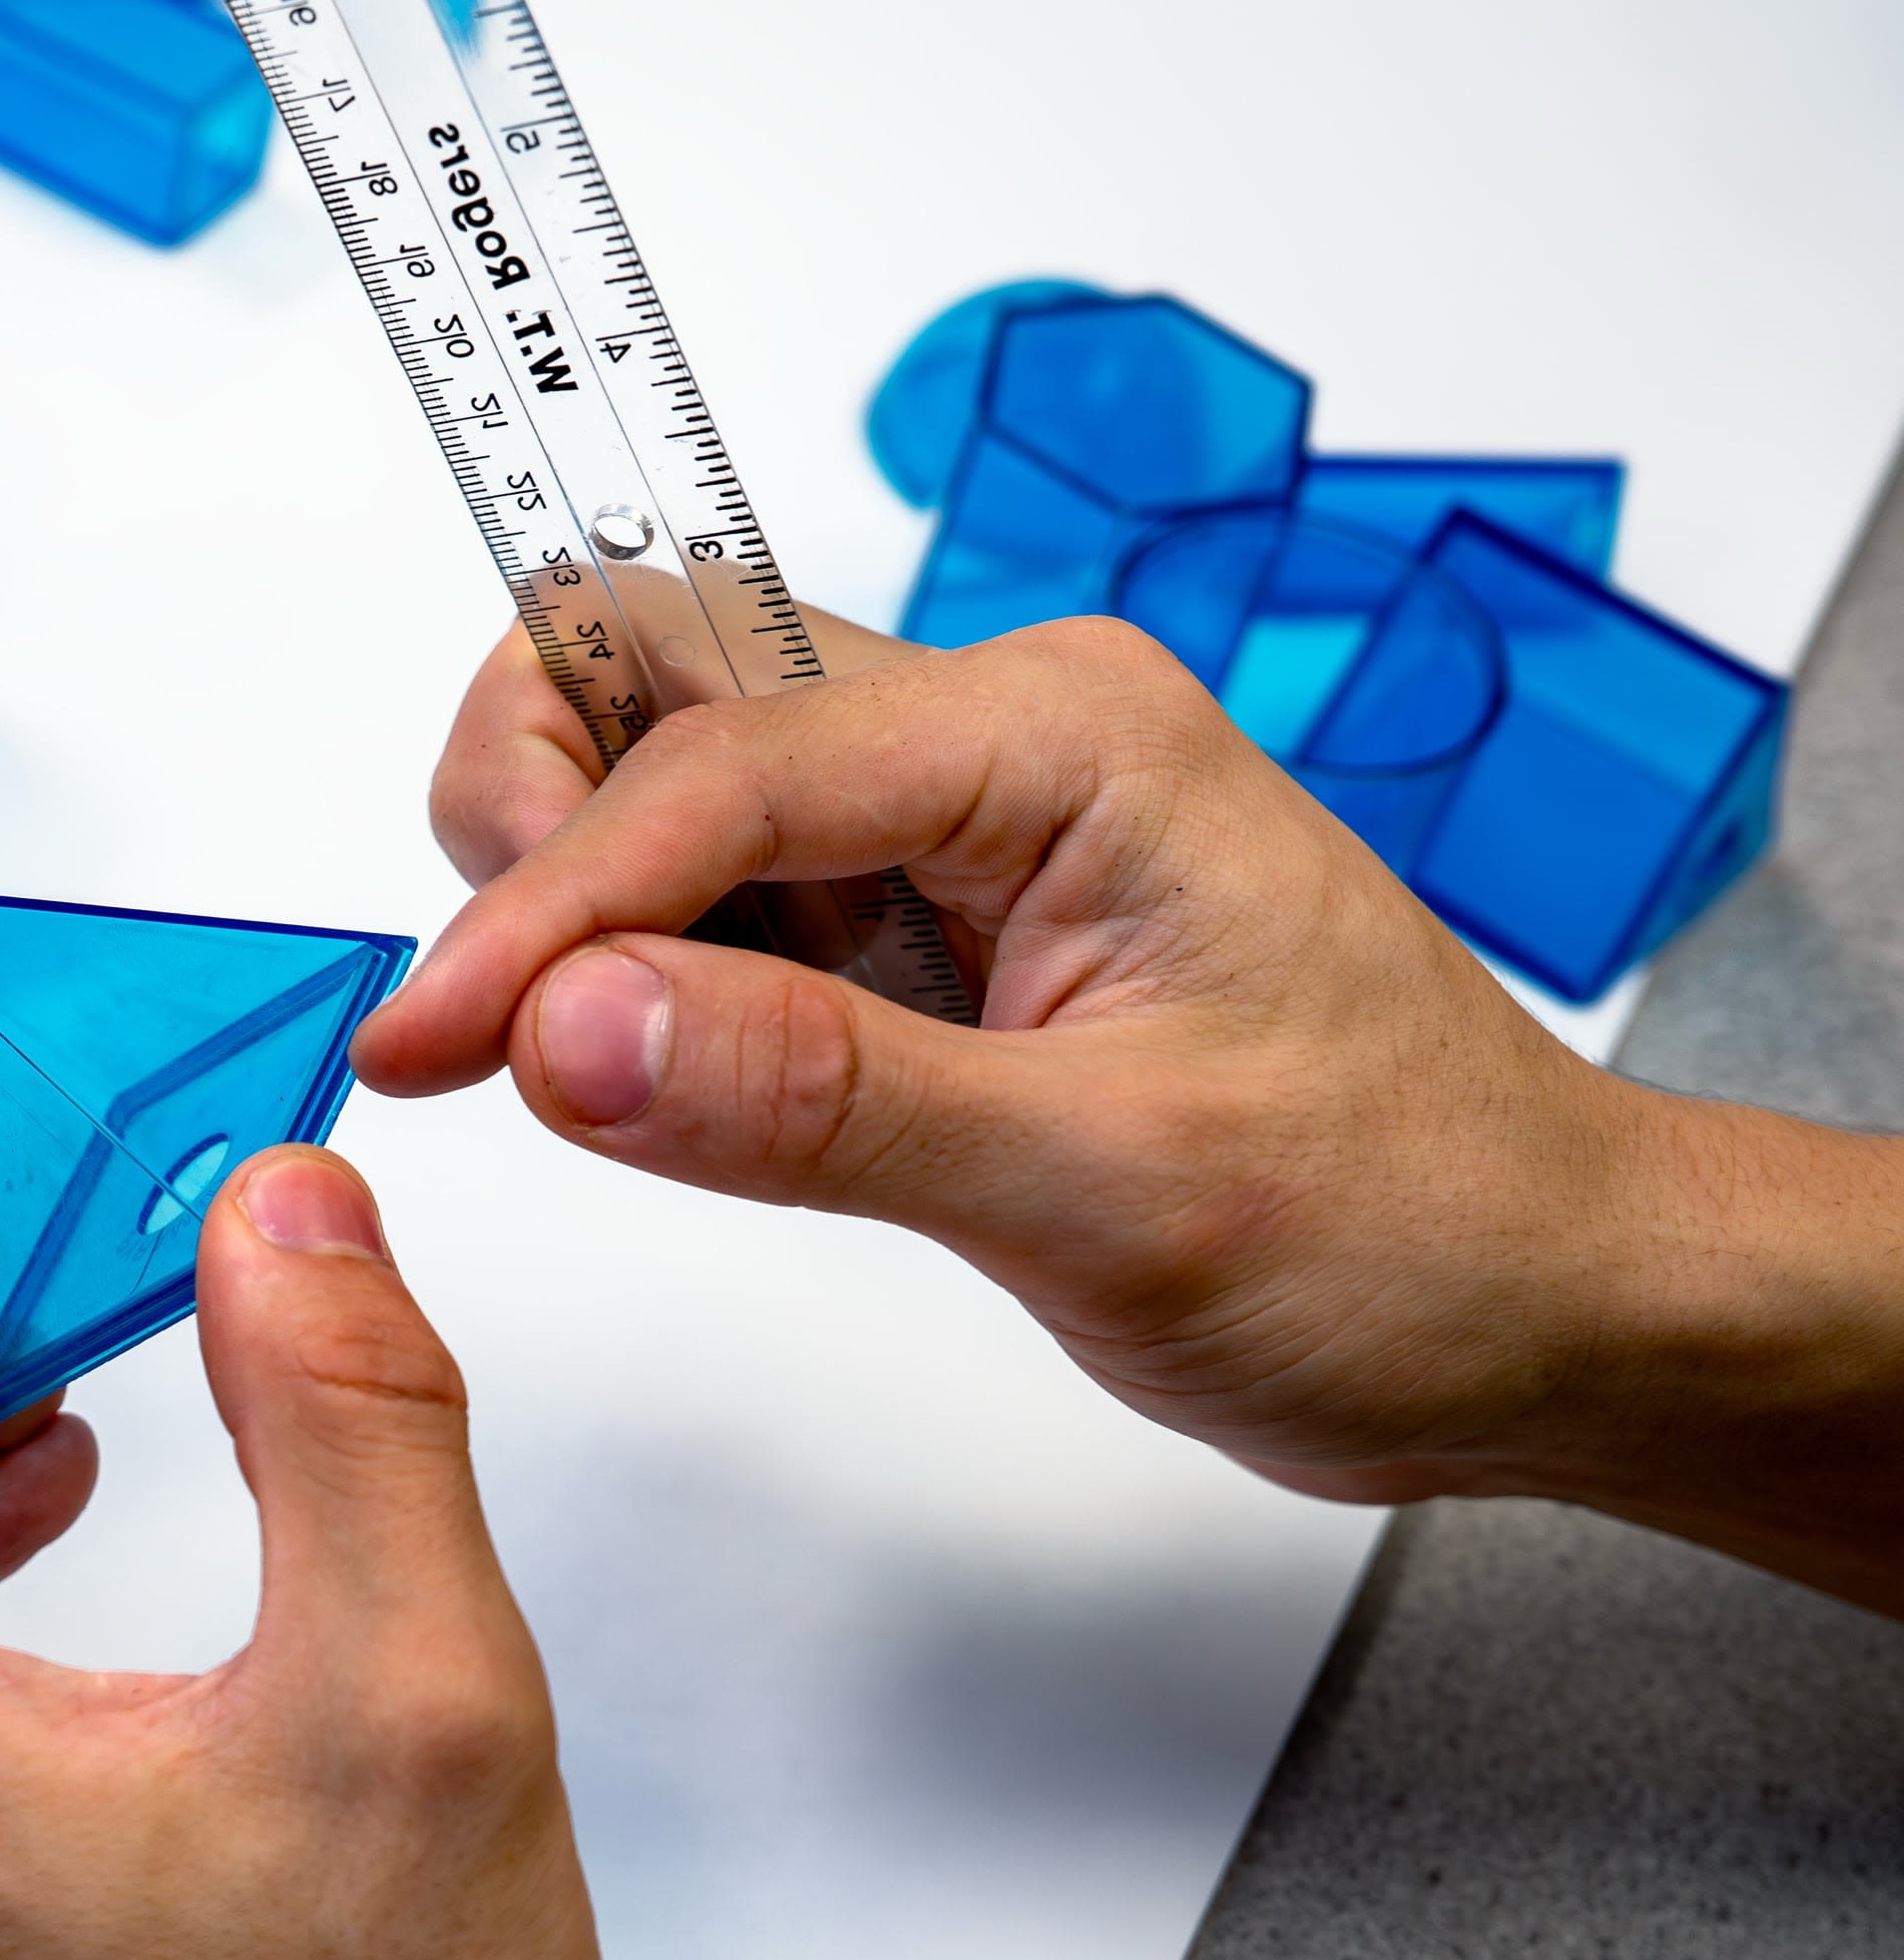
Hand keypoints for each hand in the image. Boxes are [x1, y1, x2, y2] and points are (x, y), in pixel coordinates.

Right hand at [363, 617, 1903, 1615]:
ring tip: (572, 1061)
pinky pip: (706, 899)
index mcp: (1059, 735)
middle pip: (646, 659)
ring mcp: (944, 828)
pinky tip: (644, 1079)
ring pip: (650, 767)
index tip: (425, 1043)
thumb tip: (567, 1027)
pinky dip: (621, 968)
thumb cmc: (1406, 1224)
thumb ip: (820, 1099)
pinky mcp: (911, 930)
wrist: (1534, 1300)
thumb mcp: (1115, 1186)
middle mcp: (987, 739)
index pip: (720, 766)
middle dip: (526, 803)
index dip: (547, 903)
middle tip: (491, 1007)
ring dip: (563, 887)